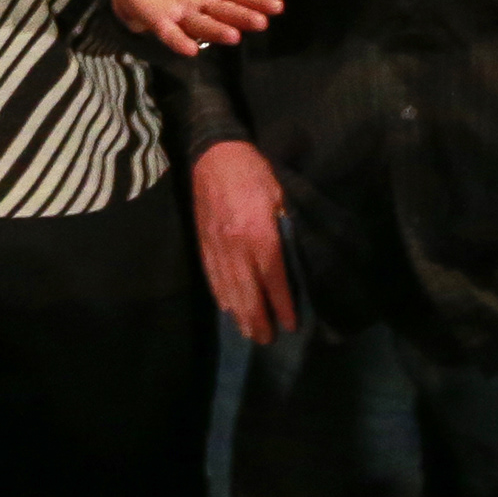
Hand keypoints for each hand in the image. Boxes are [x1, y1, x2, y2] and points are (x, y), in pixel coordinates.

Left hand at [113, 0, 280, 55]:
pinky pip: (171, 34)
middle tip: (260, 23)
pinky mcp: (160, 21)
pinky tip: (191, 50)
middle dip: (242, 17)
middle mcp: (204, 5)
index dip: (259, 1)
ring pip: (203, 25)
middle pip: (226, 12)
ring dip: (216, 31)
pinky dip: (180, 41)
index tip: (277, 7)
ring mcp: (183, 15)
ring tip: (233, 36)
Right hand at [188, 139, 295, 344]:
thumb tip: (294, 259)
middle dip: (258, 319)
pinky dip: (220, 295)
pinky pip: (212, 276)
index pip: (273, 279)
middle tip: (266, 340)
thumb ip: (286, 229)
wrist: (213, 156)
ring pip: (228, 289)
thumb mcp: (280, 197)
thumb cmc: (254, 173)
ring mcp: (216, 247)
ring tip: (248, 333)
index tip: (290, 324)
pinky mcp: (203, 243)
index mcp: (259, 235)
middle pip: (248, 292)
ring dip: (239, 314)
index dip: (281, 304)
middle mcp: (236, 247)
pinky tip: (227, 308)